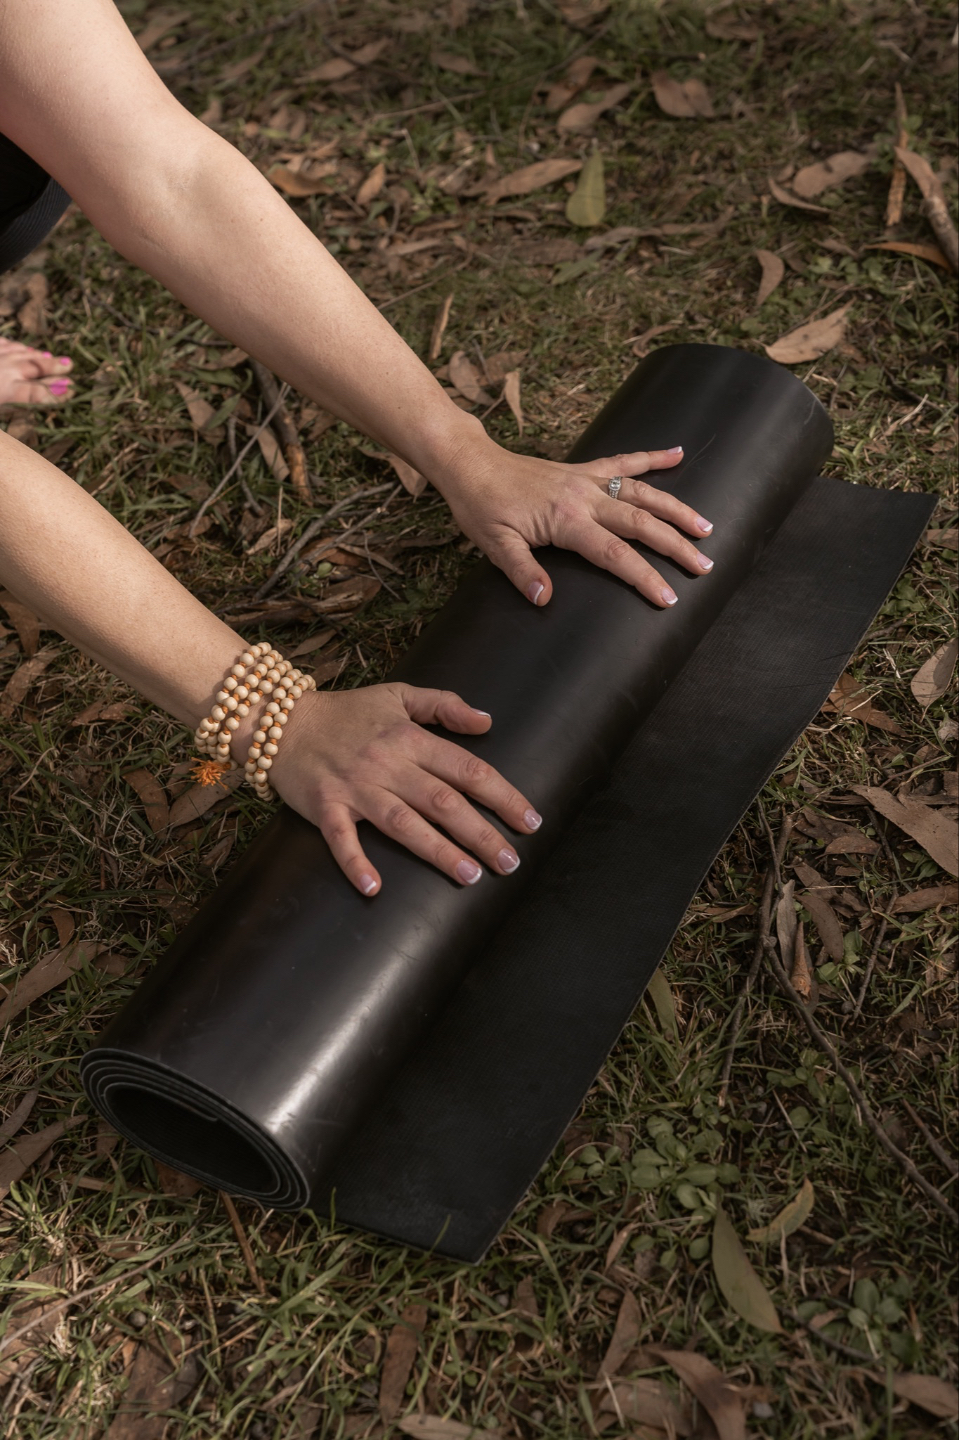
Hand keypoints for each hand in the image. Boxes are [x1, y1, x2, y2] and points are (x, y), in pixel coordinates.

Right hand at [264, 684, 540, 895]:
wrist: (279, 721)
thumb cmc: (346, 712)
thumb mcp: (398, 696)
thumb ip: (444, 705)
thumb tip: (487, 720)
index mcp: (410, 739)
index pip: (467, 769)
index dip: (503, 795)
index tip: (530, 821)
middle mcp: (388, 764)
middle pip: (444, 802)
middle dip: (482, 833)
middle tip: (510, 862)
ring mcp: (356, 788)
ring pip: (404, 823)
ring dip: (439, 851)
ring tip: (470, 876)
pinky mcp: (325, 807)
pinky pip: (342, 839)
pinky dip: (356, 862)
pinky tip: (374, 888)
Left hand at [434, 428, 713, 607]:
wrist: (470, 464)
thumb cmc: (481, 507)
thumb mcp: (495, 545)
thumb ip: (522, 571)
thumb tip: (544, 598)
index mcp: (566, 520)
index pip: (615, 554)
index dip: (644, 577)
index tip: (668, 597)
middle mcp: (585, 497)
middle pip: (642, 523)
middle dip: (676, 546)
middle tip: (705, 565)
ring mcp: (587, 480)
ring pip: (643, 492)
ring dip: (677, 508)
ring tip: (706, 526)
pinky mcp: (584, 469)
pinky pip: (625, 461)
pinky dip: (653, 456)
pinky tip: (679, 452)